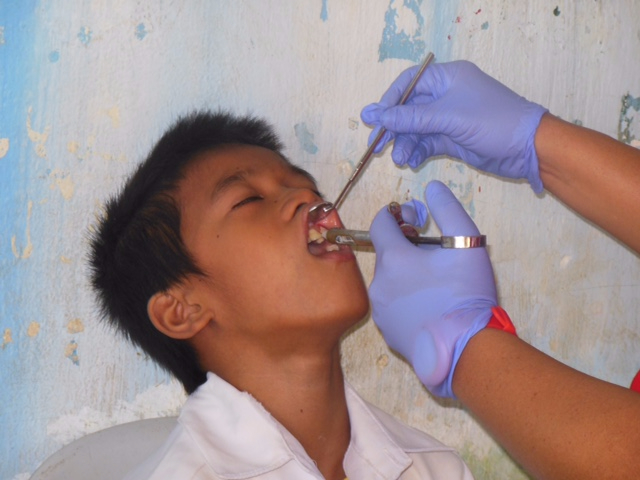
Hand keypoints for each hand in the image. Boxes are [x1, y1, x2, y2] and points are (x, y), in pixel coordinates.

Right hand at [361, 60, 547, 192]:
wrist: (528, 149)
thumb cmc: (492, 122)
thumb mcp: (448, 117)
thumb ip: (411, 118)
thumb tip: (374, 114)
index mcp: (448, 77)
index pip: (409, 83)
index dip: (390, 100)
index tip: (375, 120)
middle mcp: (446, 95)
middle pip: (409, 108)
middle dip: (394, 128)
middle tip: (377, 146)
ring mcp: (449, 118)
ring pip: (417, 129)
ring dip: (405, 144)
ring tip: (400, 160)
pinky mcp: (453, 139)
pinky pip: (427, 143)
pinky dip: (418, 152)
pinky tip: (412, 162)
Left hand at [369, 181, 496, 397]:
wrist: (465, 349)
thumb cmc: (466, 294)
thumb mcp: (467, 245)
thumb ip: (448, 210)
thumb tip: (431, 188)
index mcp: (393, 258)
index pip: (380, 223)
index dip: (396, 216)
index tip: (415, 221)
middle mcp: (378, 282)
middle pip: (387, 254)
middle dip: (407, 249)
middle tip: (435, 258)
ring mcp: (379, 310)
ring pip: (389, 281)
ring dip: (406, 276)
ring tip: (435, 287)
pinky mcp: (386, 331)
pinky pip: (391, 306)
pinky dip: (405, 301)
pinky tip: (429, 309)